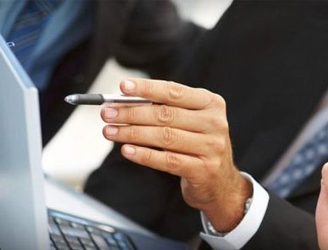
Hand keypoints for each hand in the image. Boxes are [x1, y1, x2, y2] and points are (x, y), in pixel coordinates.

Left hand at [100, 79, 249, 231]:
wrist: (220, 182)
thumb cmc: (198, 145)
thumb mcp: (190, 121)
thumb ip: (165, 110)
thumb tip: (125, 102)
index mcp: (211, 103)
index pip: (173, 92)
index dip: (146, 89)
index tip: (122, 87)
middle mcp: (214, 123)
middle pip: (165, 115)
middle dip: (132, 113)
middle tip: (108, 113)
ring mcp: (211, 147)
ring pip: (164, 137)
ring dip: (132, 133)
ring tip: (110, 131)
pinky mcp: (203, 169)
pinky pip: (167, 160)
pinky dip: (144, 155)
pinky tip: (127, 150)